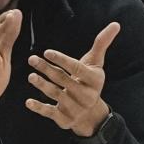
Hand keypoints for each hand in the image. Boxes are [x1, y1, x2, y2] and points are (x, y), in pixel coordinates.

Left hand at [25, 22, 119, 136]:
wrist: (90, 112)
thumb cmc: (89, 80)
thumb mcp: (95, 63)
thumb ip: (101, 44)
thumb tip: (116, 24)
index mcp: (95, 80)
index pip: (76, 68)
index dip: (61, 60)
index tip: (47, 52)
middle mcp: (87, 95)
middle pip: (63, 79)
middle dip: (46, 69)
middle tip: (31, 59)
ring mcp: (76, 108)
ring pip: (56, 94)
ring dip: (41, 85)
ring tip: (31, 76)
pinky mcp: (65, 119)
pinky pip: (50, 113)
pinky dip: (39, 108)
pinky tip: (28, 102)